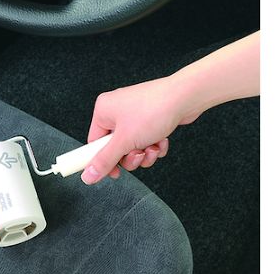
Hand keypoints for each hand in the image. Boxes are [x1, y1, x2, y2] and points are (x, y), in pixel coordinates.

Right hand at [81, 75, 198, 184]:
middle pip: (114, 148)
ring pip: (132, 147)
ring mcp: (134, 114)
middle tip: (138, 155)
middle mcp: (116, 110)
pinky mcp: (149, 118)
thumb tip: (88, 176)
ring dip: (144, 154)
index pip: (93, 144)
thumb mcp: (124, 142)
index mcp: (103, 110)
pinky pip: (145, 141)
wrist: (186, 97)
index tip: (111, 173)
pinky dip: (154, 145)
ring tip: (153, 147)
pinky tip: (162, 140)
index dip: (101, 161)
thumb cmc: (153, 110)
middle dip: (129, 157)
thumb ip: (105, 161)